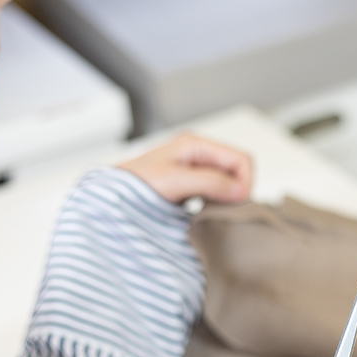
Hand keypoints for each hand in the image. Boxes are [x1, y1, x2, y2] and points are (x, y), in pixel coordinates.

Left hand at [118, 133, 252, 203]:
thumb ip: (210, 182)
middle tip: (224, 210)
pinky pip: (217, 192)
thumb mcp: (175, 181)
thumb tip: (241, 190)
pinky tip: (204, 211)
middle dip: (237, 191)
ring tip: (212, 211)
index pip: (242, 160)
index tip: (236, 204)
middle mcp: (198, 153)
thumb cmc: (135, 185)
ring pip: (229, 182)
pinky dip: (217, 202)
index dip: (245, 182)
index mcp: (196, 144)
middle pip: (237, 170)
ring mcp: (195, 169)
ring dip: (227, 197)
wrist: (111, 198)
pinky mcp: (190, 184)